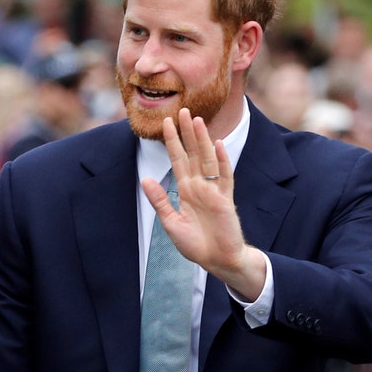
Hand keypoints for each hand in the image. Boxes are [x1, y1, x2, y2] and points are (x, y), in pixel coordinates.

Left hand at [141, 108, 265, 300]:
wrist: (217, 260)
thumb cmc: (195, 244)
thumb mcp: (171, 223)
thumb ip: (160, 201)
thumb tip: (145, 179)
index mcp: (185, 190)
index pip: (177, 160)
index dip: (172, 142)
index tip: (165, 123)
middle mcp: (199, 186)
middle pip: (192, 154)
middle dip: (187, 133)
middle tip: (182, 111)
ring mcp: (213, 190)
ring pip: (207, 159)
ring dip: (202, 140)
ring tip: (196, 121)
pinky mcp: (226, 199)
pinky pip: (224, 176)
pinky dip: (221, 161)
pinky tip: (217, 144)